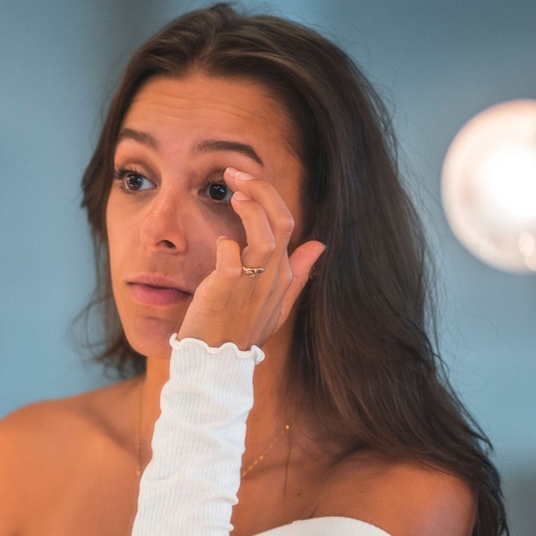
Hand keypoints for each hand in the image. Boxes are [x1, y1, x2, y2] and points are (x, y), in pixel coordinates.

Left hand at [178, 167, 325, 350]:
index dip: (268, 197)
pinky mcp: (225, 290)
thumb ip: (297, 273)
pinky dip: (226, 245)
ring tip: (234, 194)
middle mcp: (271, 276)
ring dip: (251, 210)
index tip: (244, 182)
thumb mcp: (276, 303)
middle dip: (262, 190)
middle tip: (236, 173)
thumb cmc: (240, 331)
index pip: (286, 224)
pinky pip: (230, 258)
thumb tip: (319, 245)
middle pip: (281, 222)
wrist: (216, 362)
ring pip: (266, 237)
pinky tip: (219, 242)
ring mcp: (251, 283)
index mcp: (283, 274)